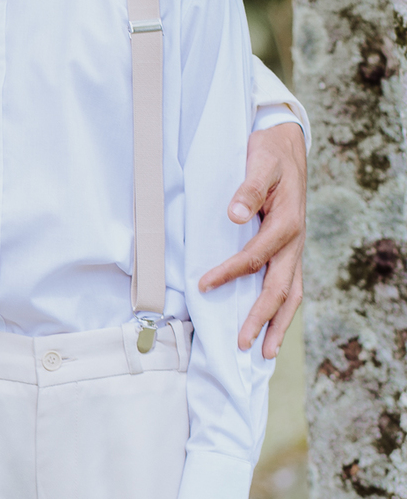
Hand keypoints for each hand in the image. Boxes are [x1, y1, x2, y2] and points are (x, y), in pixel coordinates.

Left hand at [199, 120, 304, 357]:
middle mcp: (294, 242)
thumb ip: (249, 188)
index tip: (204, 285)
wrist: (286, 146)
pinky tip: (271, 326)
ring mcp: (294, 249)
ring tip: (266, 353)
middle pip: (279, 288)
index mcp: (286, 223)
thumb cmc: (268, 154)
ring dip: (278, 324)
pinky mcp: (289, 250)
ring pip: (290, 294)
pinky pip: (289, 286)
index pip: (256, 257)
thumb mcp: (259, 163)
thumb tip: (236, 214)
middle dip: (261, 318)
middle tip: (242, 343)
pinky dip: (281, 309)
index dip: (230, 273)